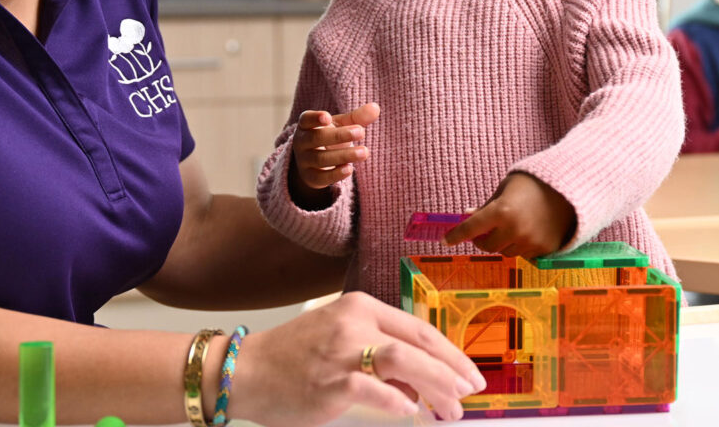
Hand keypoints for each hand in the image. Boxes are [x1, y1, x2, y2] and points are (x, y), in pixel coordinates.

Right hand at [229, 291, 485, 425]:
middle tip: (470, 393)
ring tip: (451, 409)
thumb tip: (420, 384)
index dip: (448, 352)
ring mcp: (341, 350)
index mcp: (360, 306)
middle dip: (451, 370)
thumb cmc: (296, 356)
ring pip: (402, 360)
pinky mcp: (330, 381)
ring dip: (435, 386)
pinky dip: (397, 402)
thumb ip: (378, 350)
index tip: (468, 372)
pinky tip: (411, 412)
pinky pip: (373, 390)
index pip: (417, 327)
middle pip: (416, 343)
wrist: (248, 369)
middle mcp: (354, 321)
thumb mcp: (340, 337)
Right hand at [290, 102, 379, 191]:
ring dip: (344, 155)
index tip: (328, 117)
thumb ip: (357, 118)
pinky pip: (321, 177)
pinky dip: (335, 174)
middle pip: (317, 138)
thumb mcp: (341, 125)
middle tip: (361, 132)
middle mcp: (301, 142)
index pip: (306, 119)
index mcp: (306, 125)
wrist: (314, 163)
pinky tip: (350, 169)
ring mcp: (304, 161)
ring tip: (364, 152)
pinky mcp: (310, 177)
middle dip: (339, 135)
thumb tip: (375, 108)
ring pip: (321, 158)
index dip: (315, 118)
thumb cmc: (330, 136)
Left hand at [443, 172, 576, 257]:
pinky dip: (519, 246)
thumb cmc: (532, 184)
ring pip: (505, 253)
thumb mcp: (504, 189)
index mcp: (501, 211)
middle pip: (487, 246)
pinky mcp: (543, 250)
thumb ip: (486, 206)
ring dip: (502, 244)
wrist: (568, 190)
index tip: (445, 240)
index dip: (456, 235)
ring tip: (511, 226)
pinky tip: (526, 231)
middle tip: (485, 230)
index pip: (471, 228)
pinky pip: (523, 255)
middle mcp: (514, 230)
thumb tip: (467, 216)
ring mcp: (530, 243)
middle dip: (482, 239)